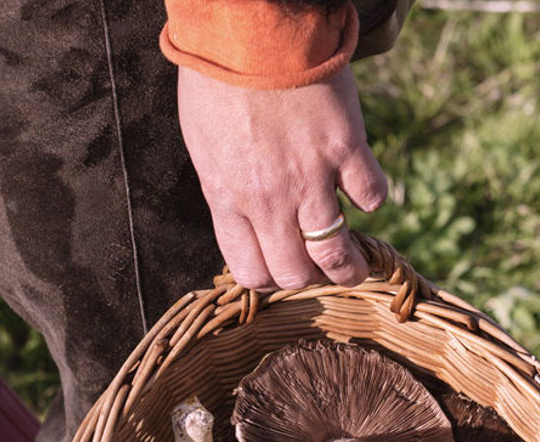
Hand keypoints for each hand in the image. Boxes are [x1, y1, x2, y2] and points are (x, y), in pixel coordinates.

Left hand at [178, 65, 386, 290]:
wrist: (250, 28)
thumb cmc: (217, 85)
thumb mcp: (205, 150)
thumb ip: (226, 195)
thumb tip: (247, 226)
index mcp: (228, 201)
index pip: (250, 272)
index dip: (267, 280)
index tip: (278, 272)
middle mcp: (268, 200)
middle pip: (295, 273)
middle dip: (309, 281)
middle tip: (319, 272)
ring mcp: (310, 177)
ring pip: (334, 250)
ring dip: (348, 267)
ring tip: (355, 268)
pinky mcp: (346, 147)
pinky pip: (370, 194)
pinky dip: (369, 198)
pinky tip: (362, 191)